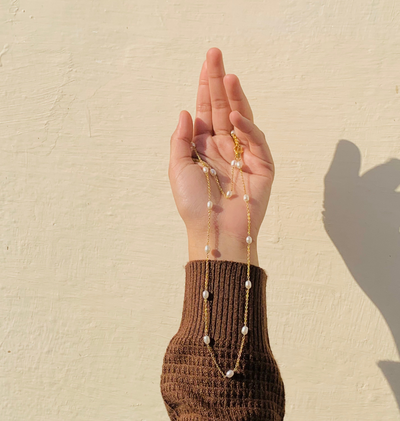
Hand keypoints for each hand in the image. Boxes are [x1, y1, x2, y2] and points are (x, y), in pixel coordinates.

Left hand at [169, 48, 274, 264]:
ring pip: (240, 118)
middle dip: (218, 82)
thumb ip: (181, 139)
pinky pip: (255, 141)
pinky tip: (234, 116)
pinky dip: (246, 127)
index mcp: (204, 146)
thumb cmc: (193, 204)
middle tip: (216, 54)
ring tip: (227, 76)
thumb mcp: (177, 168)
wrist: (213, 232)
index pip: (205, 110)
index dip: (204, 87)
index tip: (206, 63)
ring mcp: (244, 154)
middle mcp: (224, 146)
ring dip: (234, 97)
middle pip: (221, 107)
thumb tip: (185, 111)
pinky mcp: (263, 166)